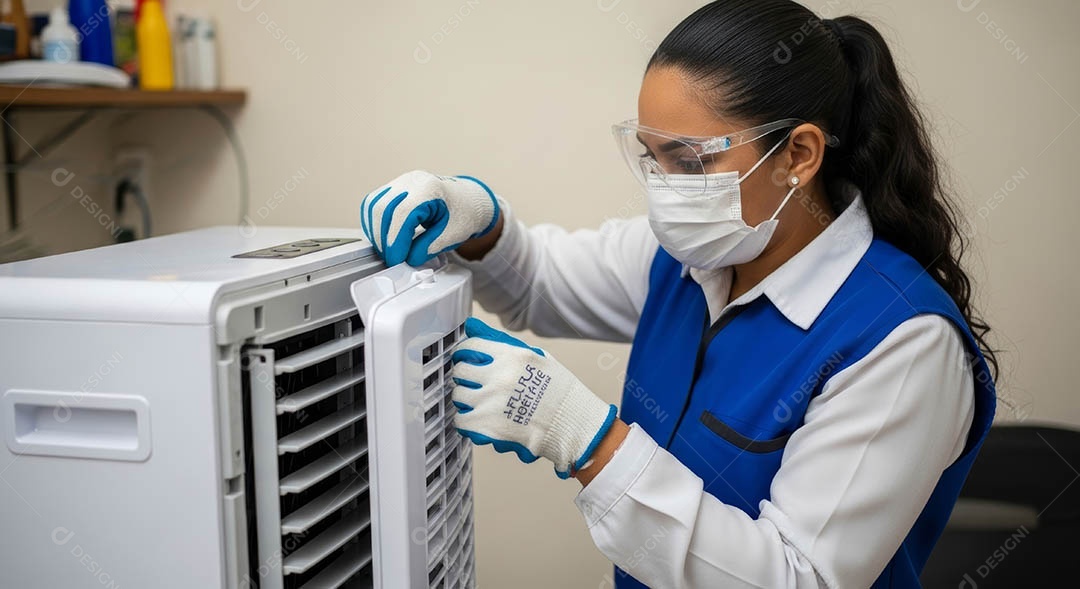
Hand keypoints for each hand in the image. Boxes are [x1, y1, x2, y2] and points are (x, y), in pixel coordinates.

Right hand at [359, 170, 499, 265]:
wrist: (467, 201)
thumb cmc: (463, 214)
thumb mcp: (451, 236)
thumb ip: (427, 248)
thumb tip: (406, 259)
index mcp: (430, 189)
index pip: (402, 214)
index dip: (395, 241)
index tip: (397, 260)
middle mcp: (411, 181)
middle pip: (383, 210)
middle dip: (384, 239)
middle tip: (393, 259)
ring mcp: (400, 183)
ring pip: (373, 207)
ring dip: (376, 232)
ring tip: (389, 250)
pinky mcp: (393, 189)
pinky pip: (373, 205)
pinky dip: (374, 224)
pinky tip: (383, 238)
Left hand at [450, 317, 617, 478]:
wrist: (575, 426)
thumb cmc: (559, 392)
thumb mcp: (537, 357)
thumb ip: (502, 342)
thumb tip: (471, 325)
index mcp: (513, 356)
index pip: (471, 346)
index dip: (465, 352)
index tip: (466, 358)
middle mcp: (500, 377)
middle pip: (460, 371)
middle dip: (464, 376)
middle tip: (473, 382)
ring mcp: (492, 403)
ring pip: (458, 396)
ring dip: (465, 398)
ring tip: (479, 402)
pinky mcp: (489, 428)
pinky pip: (461, 420)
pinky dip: (467, 421)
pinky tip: (479, 419)